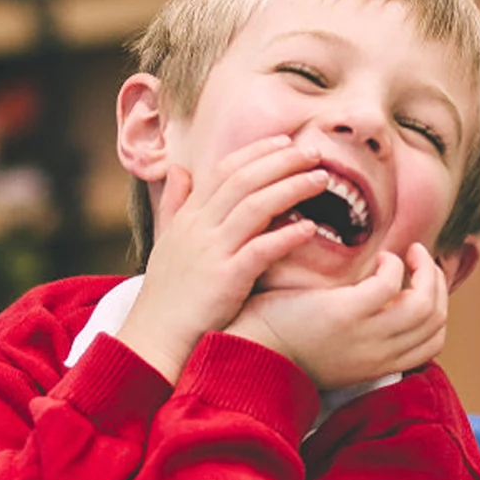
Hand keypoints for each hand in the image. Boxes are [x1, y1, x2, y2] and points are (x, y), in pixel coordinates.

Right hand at [115, 136, 331, 381]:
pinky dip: (285, 236)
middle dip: (281, 161)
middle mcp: (200, 227)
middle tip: (313, 152)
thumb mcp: (167, 243)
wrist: (157, 336)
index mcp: (189, 216)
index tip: (286, 143)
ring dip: (290, 188)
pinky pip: (259, 250)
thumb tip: (180, 170)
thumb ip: (176, 205)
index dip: (257, 152)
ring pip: (254, 206)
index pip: (225, 170)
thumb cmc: (170, 295)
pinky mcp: (225, 280)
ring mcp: (212, 251)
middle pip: (243, 180)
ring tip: (321, 180)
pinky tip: (309, 229)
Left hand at [227, 243, 450, 389]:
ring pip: (426, 306)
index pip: (435, 342)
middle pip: (436, 322)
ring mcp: (367, 336)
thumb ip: (364, 334)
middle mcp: (380, 355)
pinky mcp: (347, 314)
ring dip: (425, 272)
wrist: (253, 352)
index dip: (439, 309)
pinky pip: (391, 284)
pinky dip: (394, 265)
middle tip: (422, 260)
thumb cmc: (288, 344)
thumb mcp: (338, 350)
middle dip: (437, 285)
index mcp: (380, 365)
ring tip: (410, 253)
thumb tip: (382, 303)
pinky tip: (379, 257)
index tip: (424, 284)